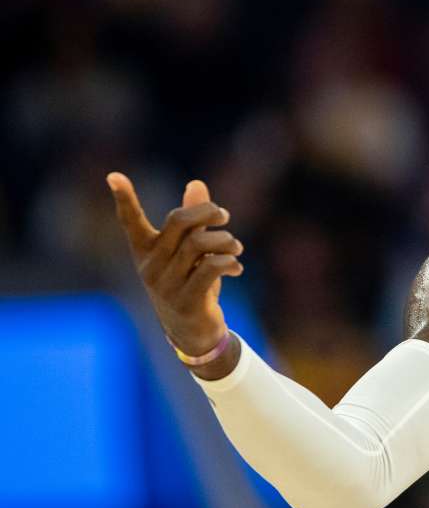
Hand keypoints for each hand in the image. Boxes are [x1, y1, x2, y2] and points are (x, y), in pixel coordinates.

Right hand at [107, 172, 244, 355]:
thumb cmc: (190, 282)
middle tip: (224, 216)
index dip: (124, 199)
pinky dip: (230, 262)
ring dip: (226, 240)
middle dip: (207, 212)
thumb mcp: (190, 251)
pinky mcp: (186, 301)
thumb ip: (193, 219)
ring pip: (200, 243)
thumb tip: (196, 183)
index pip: (130, 222)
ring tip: (236, 248)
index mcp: (145, 251)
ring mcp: (167, 285)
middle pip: (179, 222)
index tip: (113, 175)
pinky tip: (237, 268)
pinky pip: (211, 268)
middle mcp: (151, 266)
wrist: (192, 332)